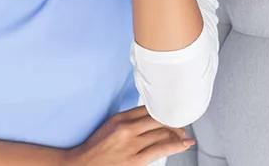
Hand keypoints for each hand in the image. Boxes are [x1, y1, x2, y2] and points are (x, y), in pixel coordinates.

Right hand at [62, 105, 195, 165]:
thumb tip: (150, 117)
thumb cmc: (96, 147)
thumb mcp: (110, 125)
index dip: (164, 109)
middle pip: (158, 119)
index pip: (149, 108)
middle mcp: (127, 129)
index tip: (172, 110)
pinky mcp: (135, 160)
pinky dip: (176, 145)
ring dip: (177, 133)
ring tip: (184, 135)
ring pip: (162, 133)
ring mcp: (132, 145)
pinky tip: (185, 144)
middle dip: (174, 121)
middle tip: (181, 123)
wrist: (83, 165)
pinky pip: (161, 149)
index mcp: (120, 118)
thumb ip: (129, 120)